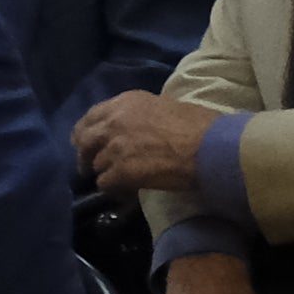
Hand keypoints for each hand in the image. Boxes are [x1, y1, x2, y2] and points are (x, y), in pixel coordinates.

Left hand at [75, 88, 213, 197]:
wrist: (210, 148)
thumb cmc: (200, 126)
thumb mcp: (166, 107)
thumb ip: (141, 116)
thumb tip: (136, 127)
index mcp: (126, 102)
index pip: (91, 116)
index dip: (87, 132)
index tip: (90, 143)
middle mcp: (113, 121)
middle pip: (83, 141)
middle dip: (85, 155)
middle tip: (90, 167)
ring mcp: (114, 147)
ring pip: (95, 165)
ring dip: (106, 173)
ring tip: (119, 180)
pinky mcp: (120, 171)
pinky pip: (105, 183)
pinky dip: (114, 188)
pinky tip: (126, 190)